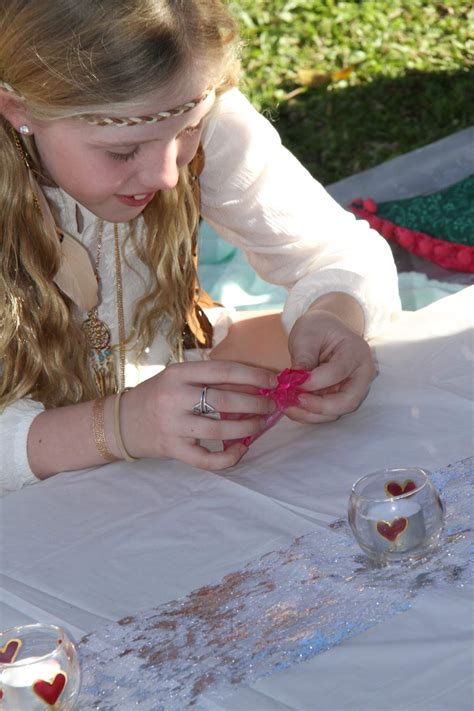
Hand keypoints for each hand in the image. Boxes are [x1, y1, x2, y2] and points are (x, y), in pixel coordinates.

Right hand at [121, 360, 277, 469]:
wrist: (121, 422)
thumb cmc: (157, 396)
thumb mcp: (179, 378)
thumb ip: (211, 379)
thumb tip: (255, 383)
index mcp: (178, 373)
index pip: (223, 371)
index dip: (253, 376)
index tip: (273, 381)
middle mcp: (173, 397)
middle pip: (224, 400)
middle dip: (255, 403)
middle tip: (272, 405)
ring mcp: (172, 425)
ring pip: (219, 430)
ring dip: (247, 428)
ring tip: (261, 424)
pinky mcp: (172, 449)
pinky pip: (206, 459)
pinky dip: (228, 457)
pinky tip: (240, 450)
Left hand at [286, 309, 376, 422]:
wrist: (324, 330)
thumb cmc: (317, 328)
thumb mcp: (307, 334)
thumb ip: (303, 357)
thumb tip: (294, 383)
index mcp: (356, 352)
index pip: (338, 372)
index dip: (315, 381)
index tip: (291, 383)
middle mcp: (361, 375)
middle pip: (347, 401)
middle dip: (318, 406)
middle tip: (293, 401)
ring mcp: (353, 389)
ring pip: (336, 411)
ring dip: (310, 414)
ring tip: (286, 406)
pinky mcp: (340, 398)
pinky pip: (327, 412)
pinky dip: (309, 413)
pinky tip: (291, 407)